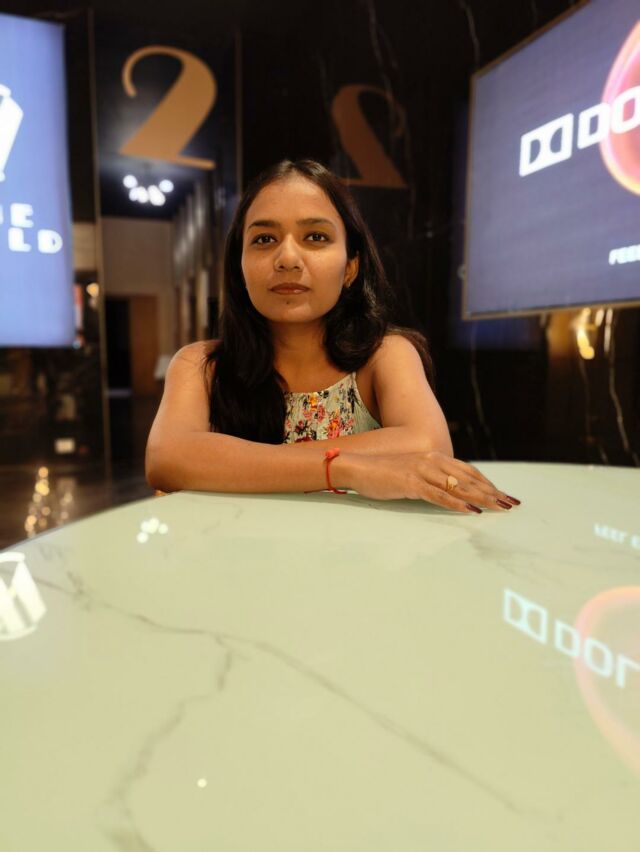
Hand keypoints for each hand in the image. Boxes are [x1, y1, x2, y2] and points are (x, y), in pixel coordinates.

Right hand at [342, 451, 519, 512]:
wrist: (358, 468)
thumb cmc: (382, 474)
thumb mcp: (411, 474)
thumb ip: (430, 479)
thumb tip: (447, 492)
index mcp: (434, 457)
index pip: (468, 471)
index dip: (487, 483)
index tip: (502, 494)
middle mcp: (432, 461)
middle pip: (469, 478)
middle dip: (492, 491)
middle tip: (511, 503)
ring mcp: (423, 471)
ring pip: (459, 486)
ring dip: (482, 498)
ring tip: (499, 508)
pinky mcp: (412, 483)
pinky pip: (440, 495)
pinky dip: (457, 504)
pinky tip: (471, 511)